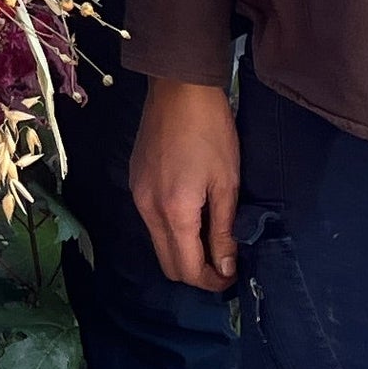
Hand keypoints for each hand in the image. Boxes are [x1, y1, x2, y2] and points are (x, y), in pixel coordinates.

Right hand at [131, 77, 241, 291]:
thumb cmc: (211, 131)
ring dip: (183, 251)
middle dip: (196, 272)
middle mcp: (147, 209)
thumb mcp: (226, 183)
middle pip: (167, 264)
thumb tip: (226, 267)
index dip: (212, 282)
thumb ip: (224, 230)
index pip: (187, 269)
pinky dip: (171, 229)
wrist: (178, 86)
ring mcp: (137, 194)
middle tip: (224, 262)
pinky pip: (151, 221)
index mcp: (173, 212)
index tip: (232, 275)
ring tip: (211, 236)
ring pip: (158, 243)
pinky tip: (192, 212)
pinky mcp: (134, 181)